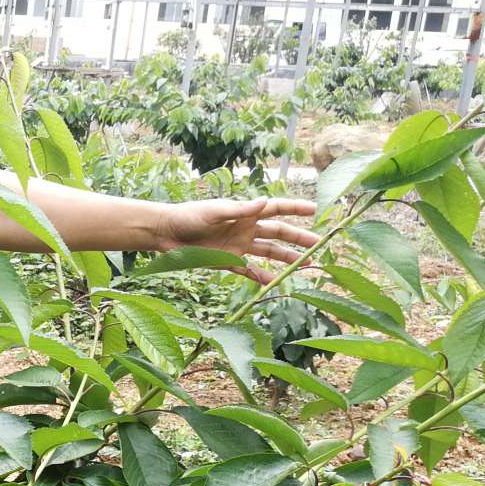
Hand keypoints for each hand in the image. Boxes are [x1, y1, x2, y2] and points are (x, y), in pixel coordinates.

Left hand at [162, 196, 319, 285]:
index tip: (316, 210)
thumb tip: (265, 202)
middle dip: (298, 238)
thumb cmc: (188, 216)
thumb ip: (239, 210)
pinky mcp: (227, 261)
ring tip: (305, 265)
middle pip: (278, 233)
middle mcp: (245, 229)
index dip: (295, 208)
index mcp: (244, 213)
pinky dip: (262, 277)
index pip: (276, 208)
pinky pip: (249, 271)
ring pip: (268, 253)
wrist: (165, 233)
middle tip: (319, 244)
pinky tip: (276, 283)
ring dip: (286, 258)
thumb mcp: (213, 212)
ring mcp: (238, 246)